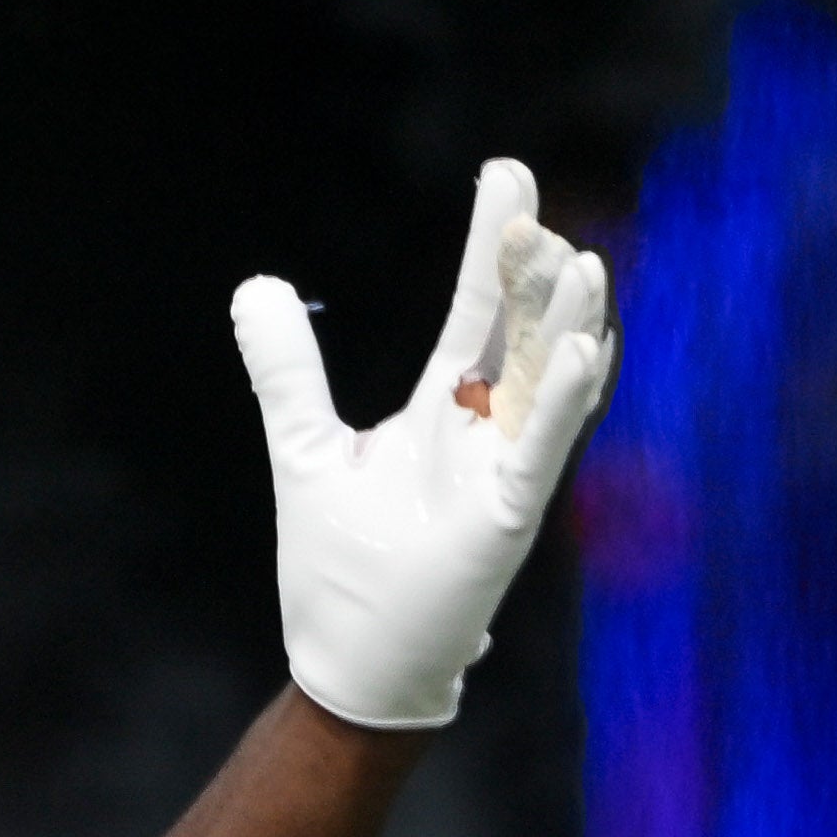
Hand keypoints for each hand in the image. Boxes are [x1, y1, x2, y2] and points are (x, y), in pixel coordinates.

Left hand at [227, 159, 613, 731]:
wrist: (350, 662)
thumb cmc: (343, 565)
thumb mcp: (304, 448)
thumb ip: (287, 371)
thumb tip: (253, 285)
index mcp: (446, 408)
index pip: (477, 309)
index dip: (491, 244)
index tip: (509, 174)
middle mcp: (487, 431)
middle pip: (519, 330)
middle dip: (528, 266)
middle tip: (528, 198)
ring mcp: (504, 473)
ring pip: (547, 382)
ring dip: (563, 321)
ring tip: (578, 259)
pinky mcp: (507, 519)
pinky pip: (540, 451)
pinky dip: (558, 403)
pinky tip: (582, 348)